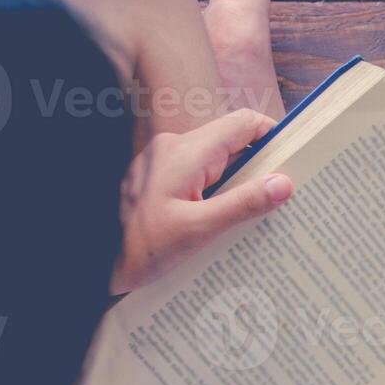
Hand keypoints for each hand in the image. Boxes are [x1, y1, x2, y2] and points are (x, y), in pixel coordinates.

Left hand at [112, 108, 293, 292]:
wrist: (88, 260)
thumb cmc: (136, 246)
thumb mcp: (197, 230)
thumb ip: (242, 205)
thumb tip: (284, 183)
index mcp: (188, 152)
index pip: (243, 124)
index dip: (273, 136)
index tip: (296, 159)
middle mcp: (175, 150)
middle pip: (232, 146)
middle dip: (260, 169)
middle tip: (285, 198)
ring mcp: (164, 165)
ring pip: (216, 165)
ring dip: (238, 188)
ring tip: (257, 219)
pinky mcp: (157, 183)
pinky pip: (198, 181)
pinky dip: (216, 197)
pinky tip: (222, 227)